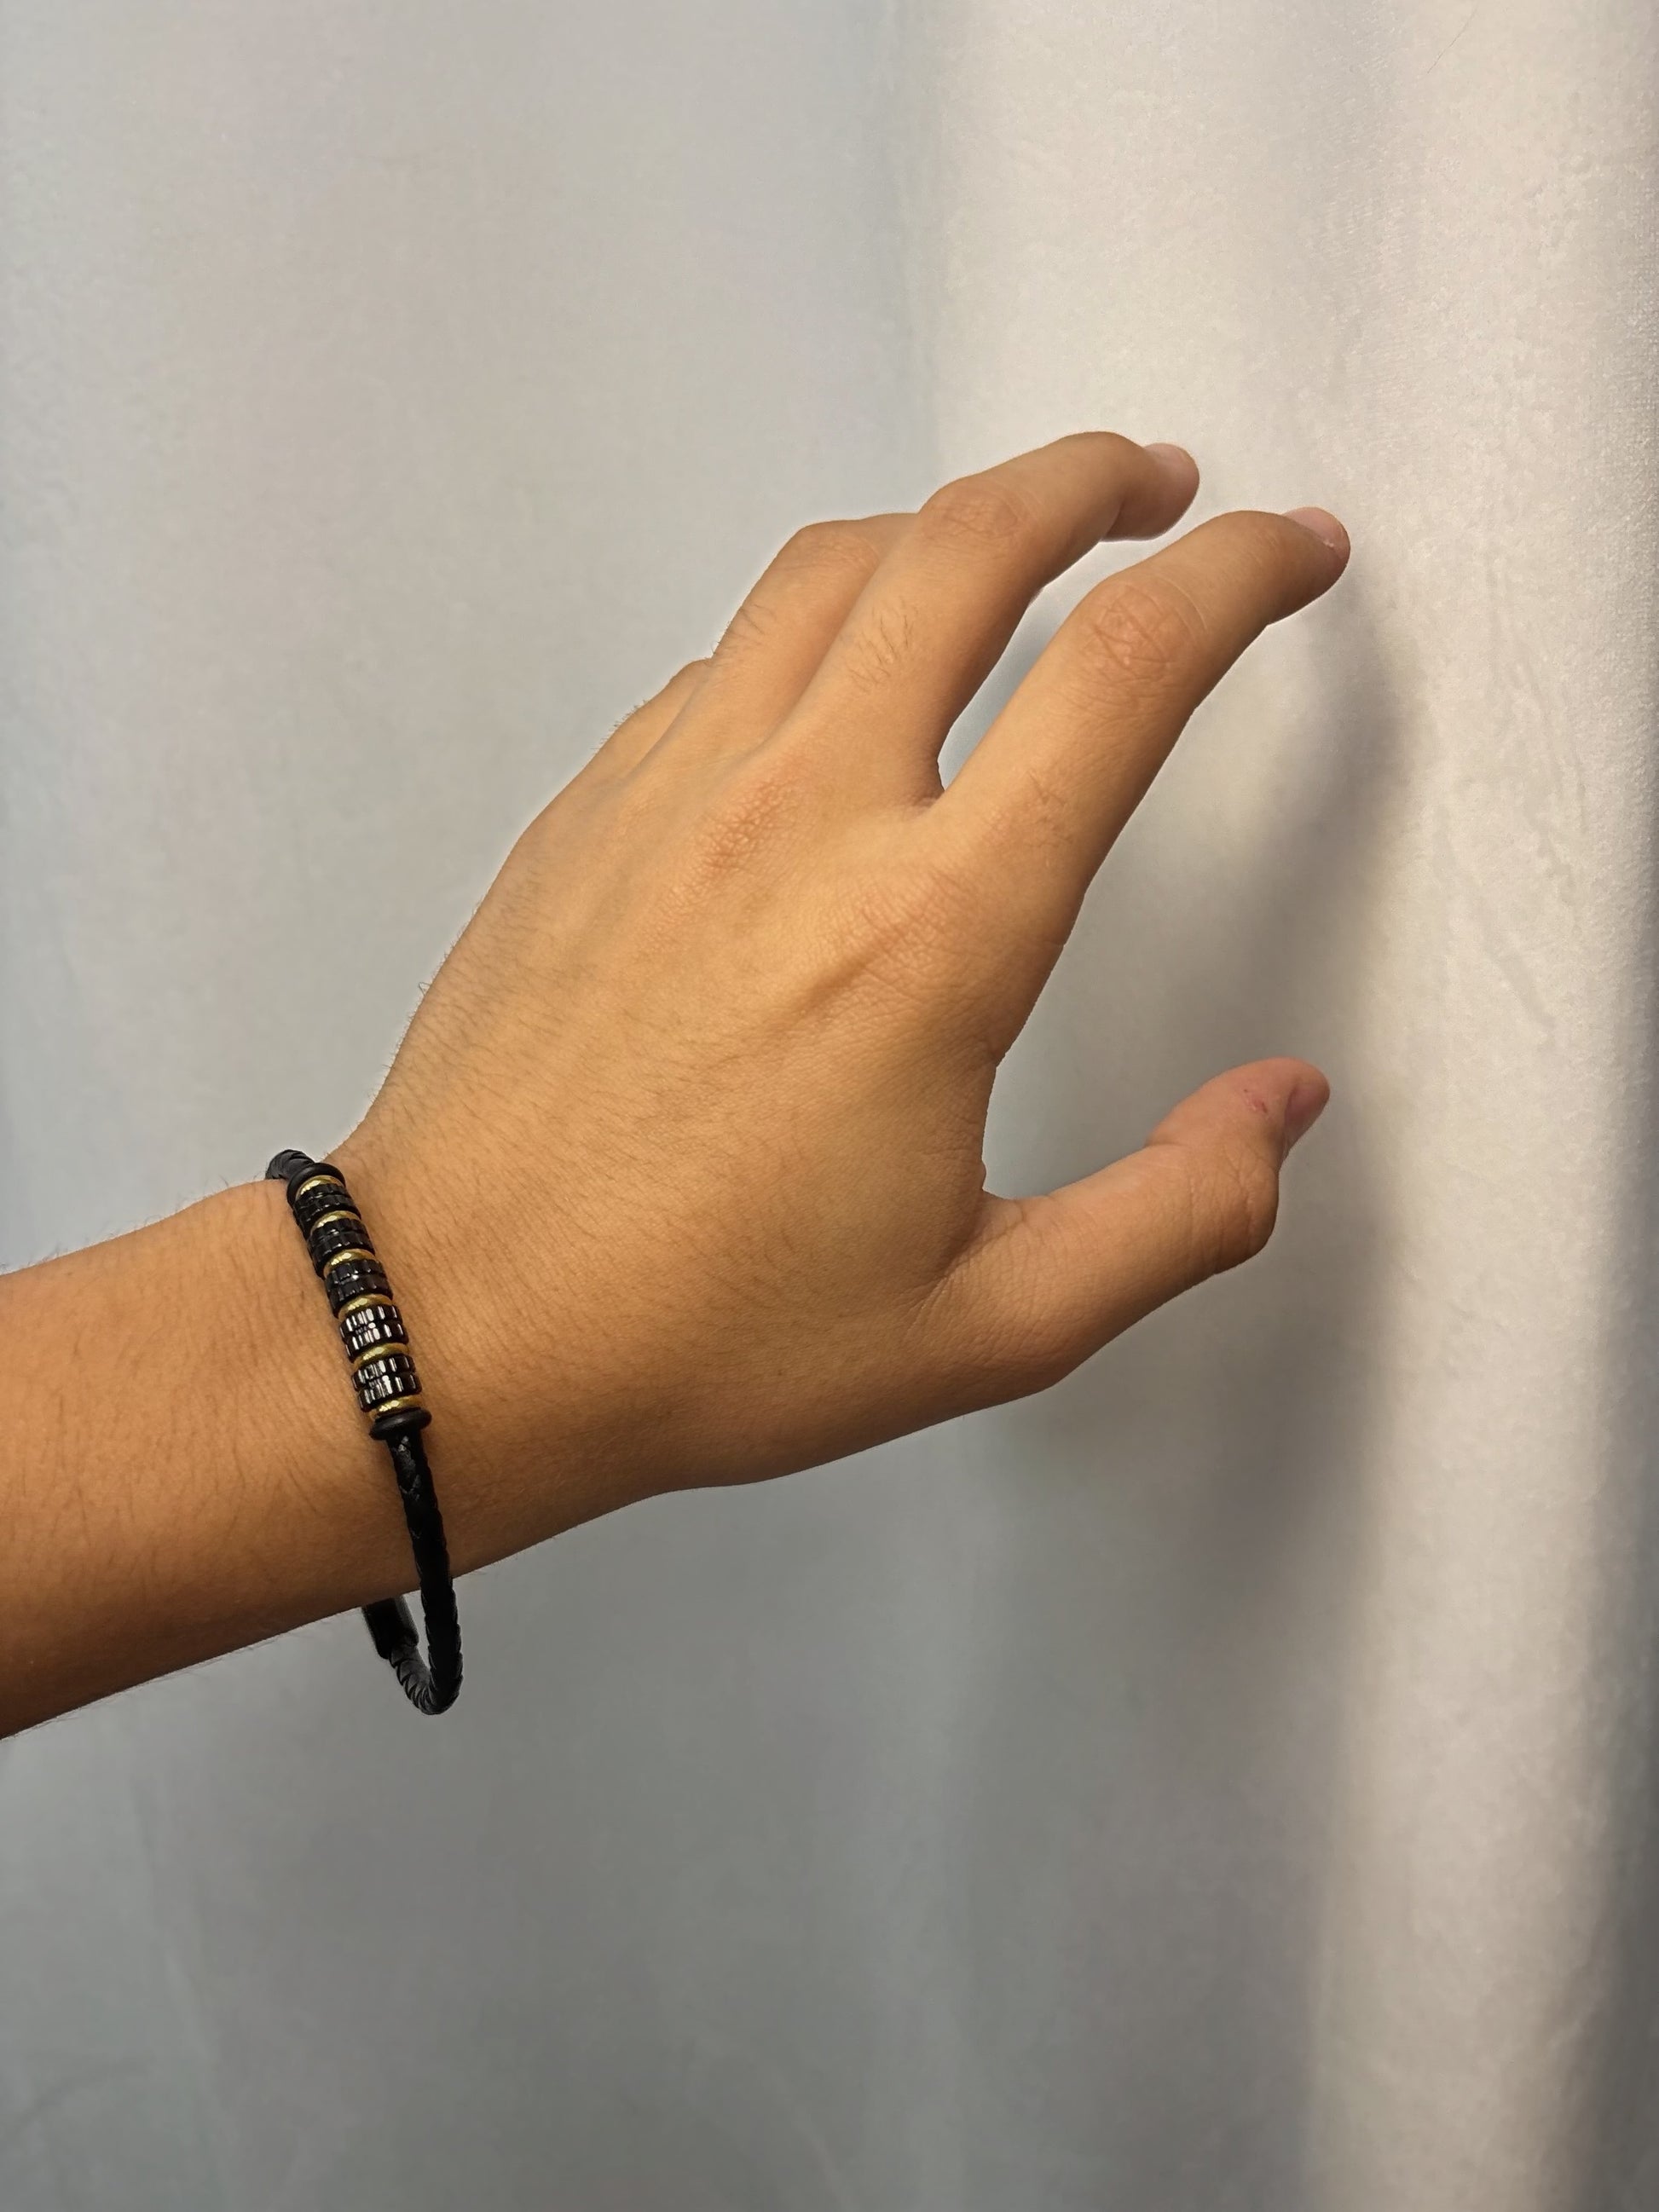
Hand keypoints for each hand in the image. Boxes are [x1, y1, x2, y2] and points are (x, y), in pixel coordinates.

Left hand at [334, 433, 1345, 1565]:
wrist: (452, 1322)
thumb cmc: (716, 1336)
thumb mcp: (990, 1328)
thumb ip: (1175, 1213)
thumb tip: (1287, 1103)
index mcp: (933, 933)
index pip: (1123, 671)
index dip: (1240, 577)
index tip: (1297, 552)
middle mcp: (805, 815)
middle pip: (970, 545)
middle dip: (1093, 480)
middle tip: (1162, 488)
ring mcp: (676, 792)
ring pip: (832, 569)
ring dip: (948, 526)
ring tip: (1012, 552)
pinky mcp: (589, 807)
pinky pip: (726, 658)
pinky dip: (820, 627)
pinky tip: (841, 696)